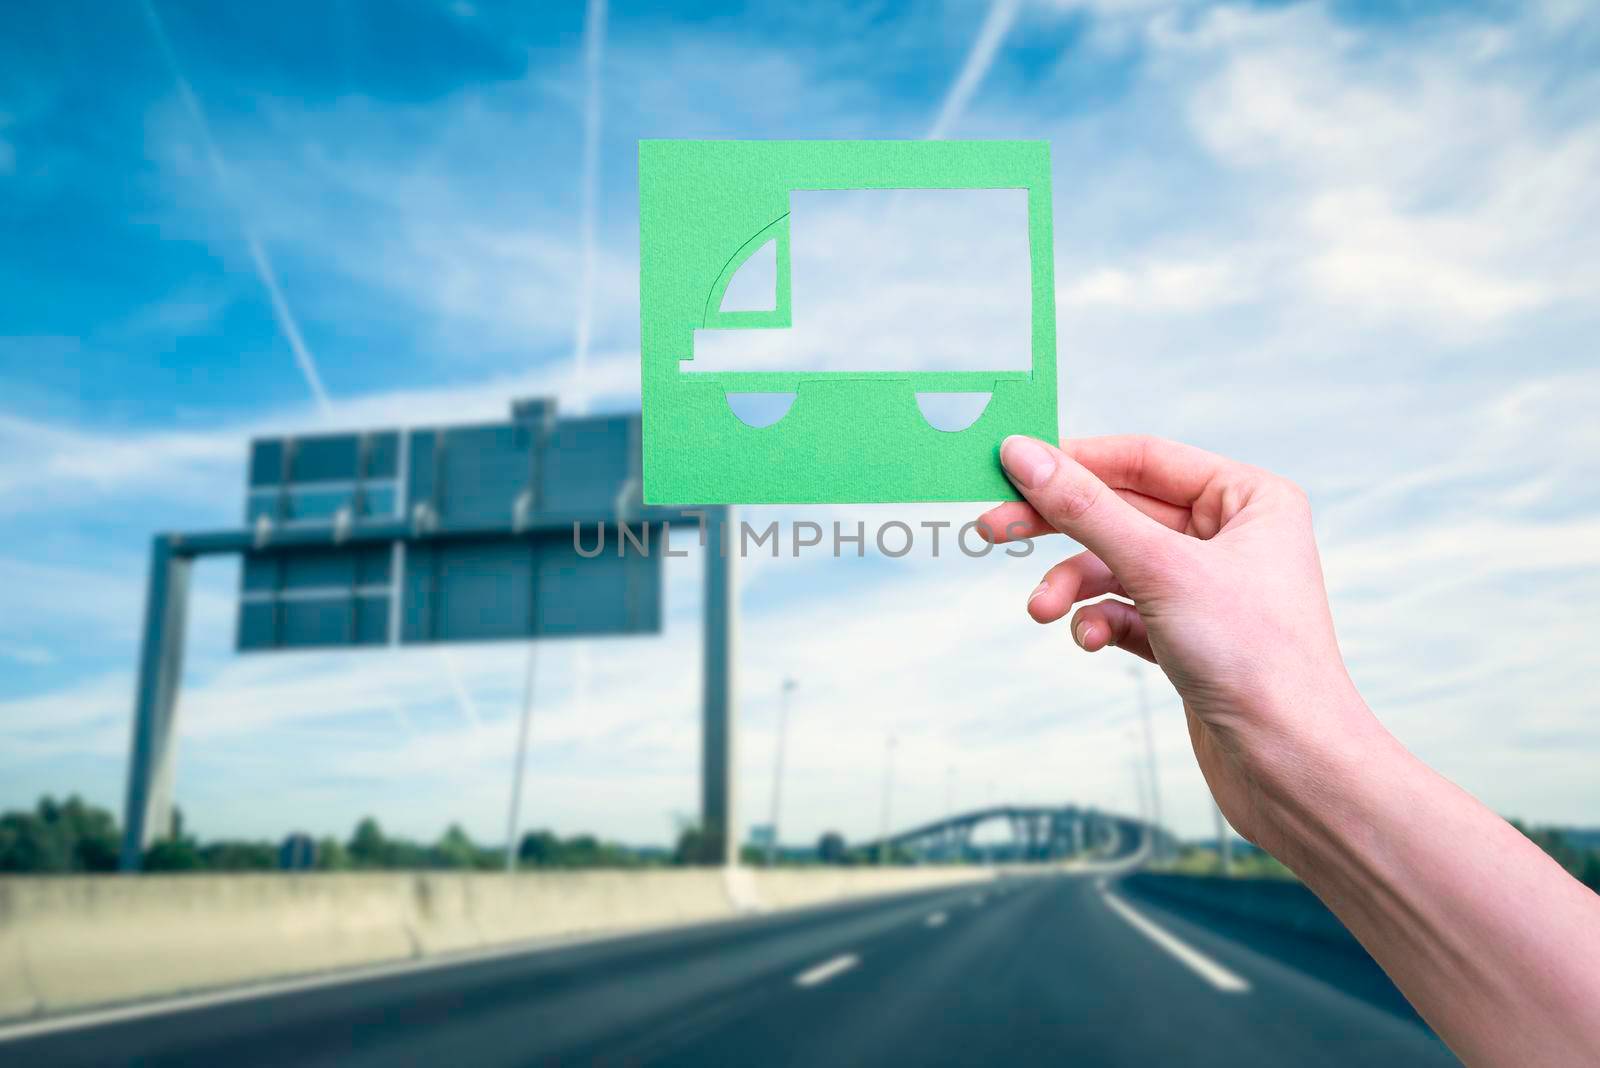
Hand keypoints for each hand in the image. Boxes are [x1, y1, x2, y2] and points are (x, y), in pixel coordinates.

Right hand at [977, 435, 1383, 853]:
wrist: (1290, 765)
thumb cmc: (1252, 657)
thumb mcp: (1157, 569)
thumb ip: (1084, 508)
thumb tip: (1022, 454)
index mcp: (1249, 499)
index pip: (1143, 459)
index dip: (1074, 460)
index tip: (1009, 467)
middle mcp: (1233, 536)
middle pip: (1121, 511)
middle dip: (1059, 526)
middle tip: (993, 530)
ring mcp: (1209, 589)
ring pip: (1116, 565)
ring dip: (1073, 586)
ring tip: (1042, 611)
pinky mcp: (1189, 637)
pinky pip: (1126, 610)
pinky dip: (1100, 621)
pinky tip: (1092, 641)